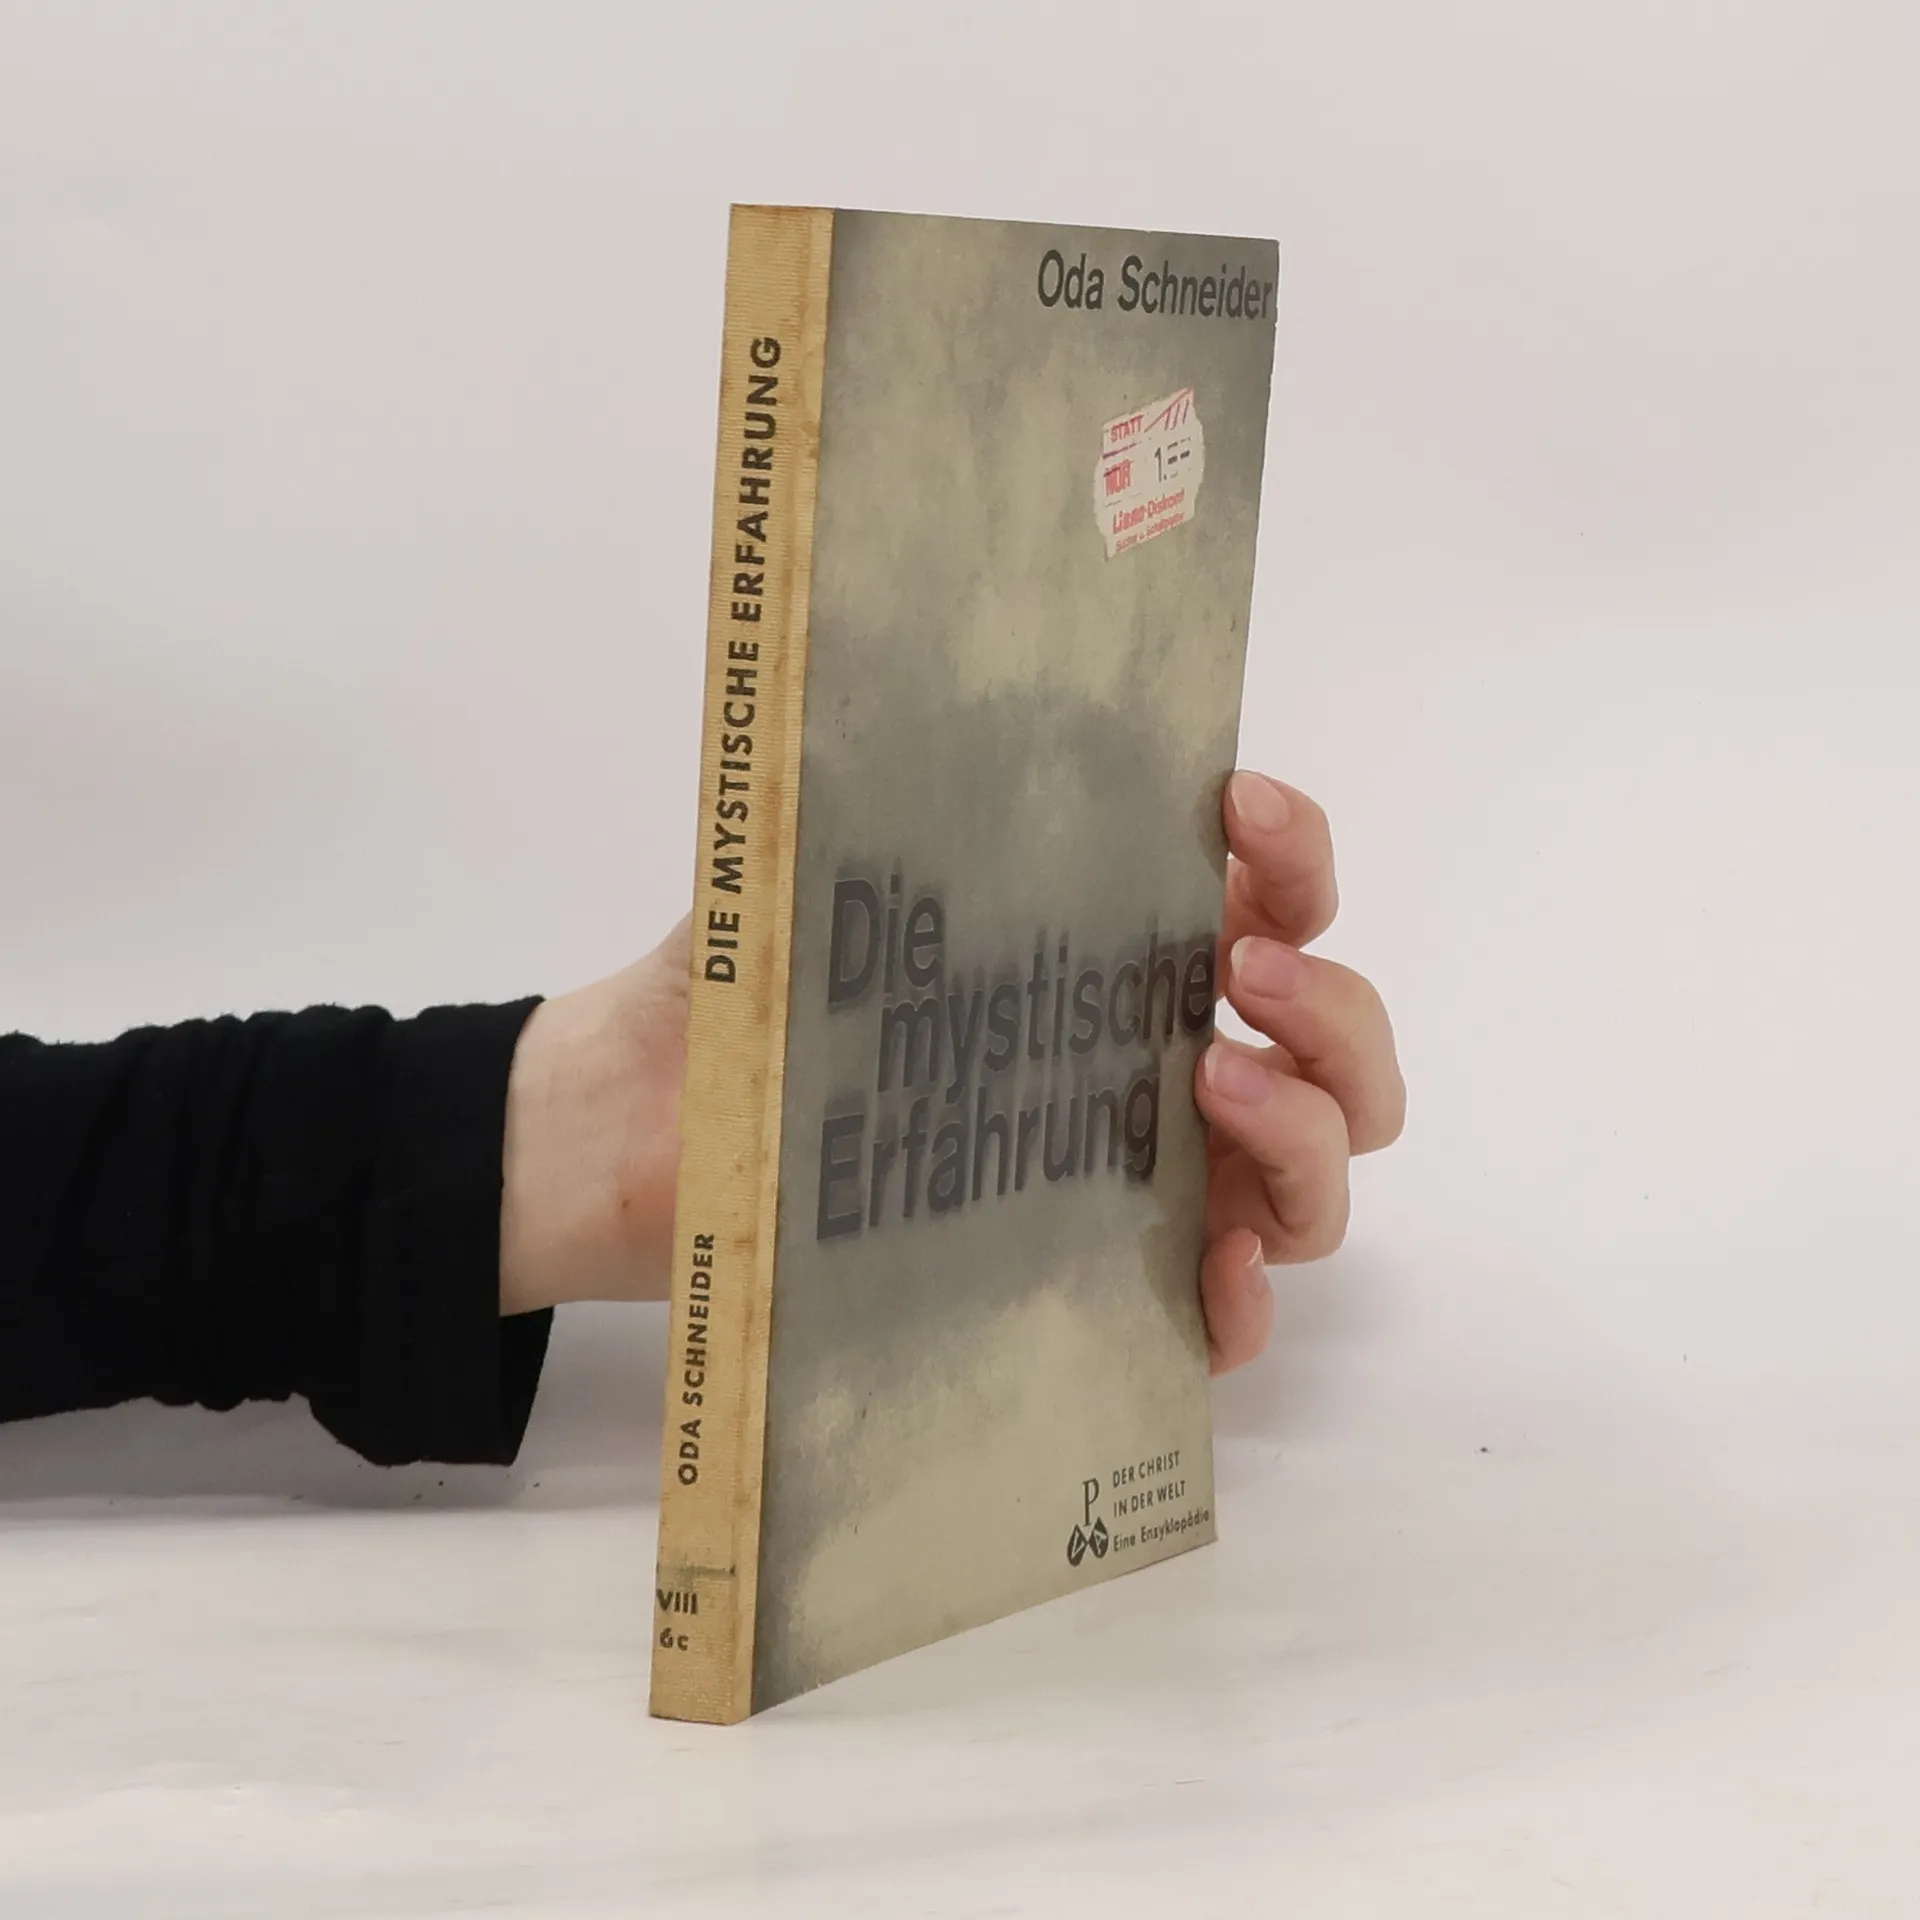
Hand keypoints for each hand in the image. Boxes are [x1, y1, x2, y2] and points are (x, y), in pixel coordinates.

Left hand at [500, 770, 1403, 1349]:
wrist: (633, 1131)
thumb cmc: (740, 992)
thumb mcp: (823, 871)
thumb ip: (890, 790)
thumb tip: (912, 659)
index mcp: (1116, 957)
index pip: (1278, 898)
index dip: (1297, 854)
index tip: (1239, 811)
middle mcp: (1149, 1071)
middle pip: (1339, 1056)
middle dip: (1334, 1010)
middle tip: (1241, 974)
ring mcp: (1132, 1191)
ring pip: (1310, 1189)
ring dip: (1309, 1134)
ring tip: (1213, 1087)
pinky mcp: (1087, 1292)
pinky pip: (1221, 1327)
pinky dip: (1246, 1303)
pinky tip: (1208, 1267)